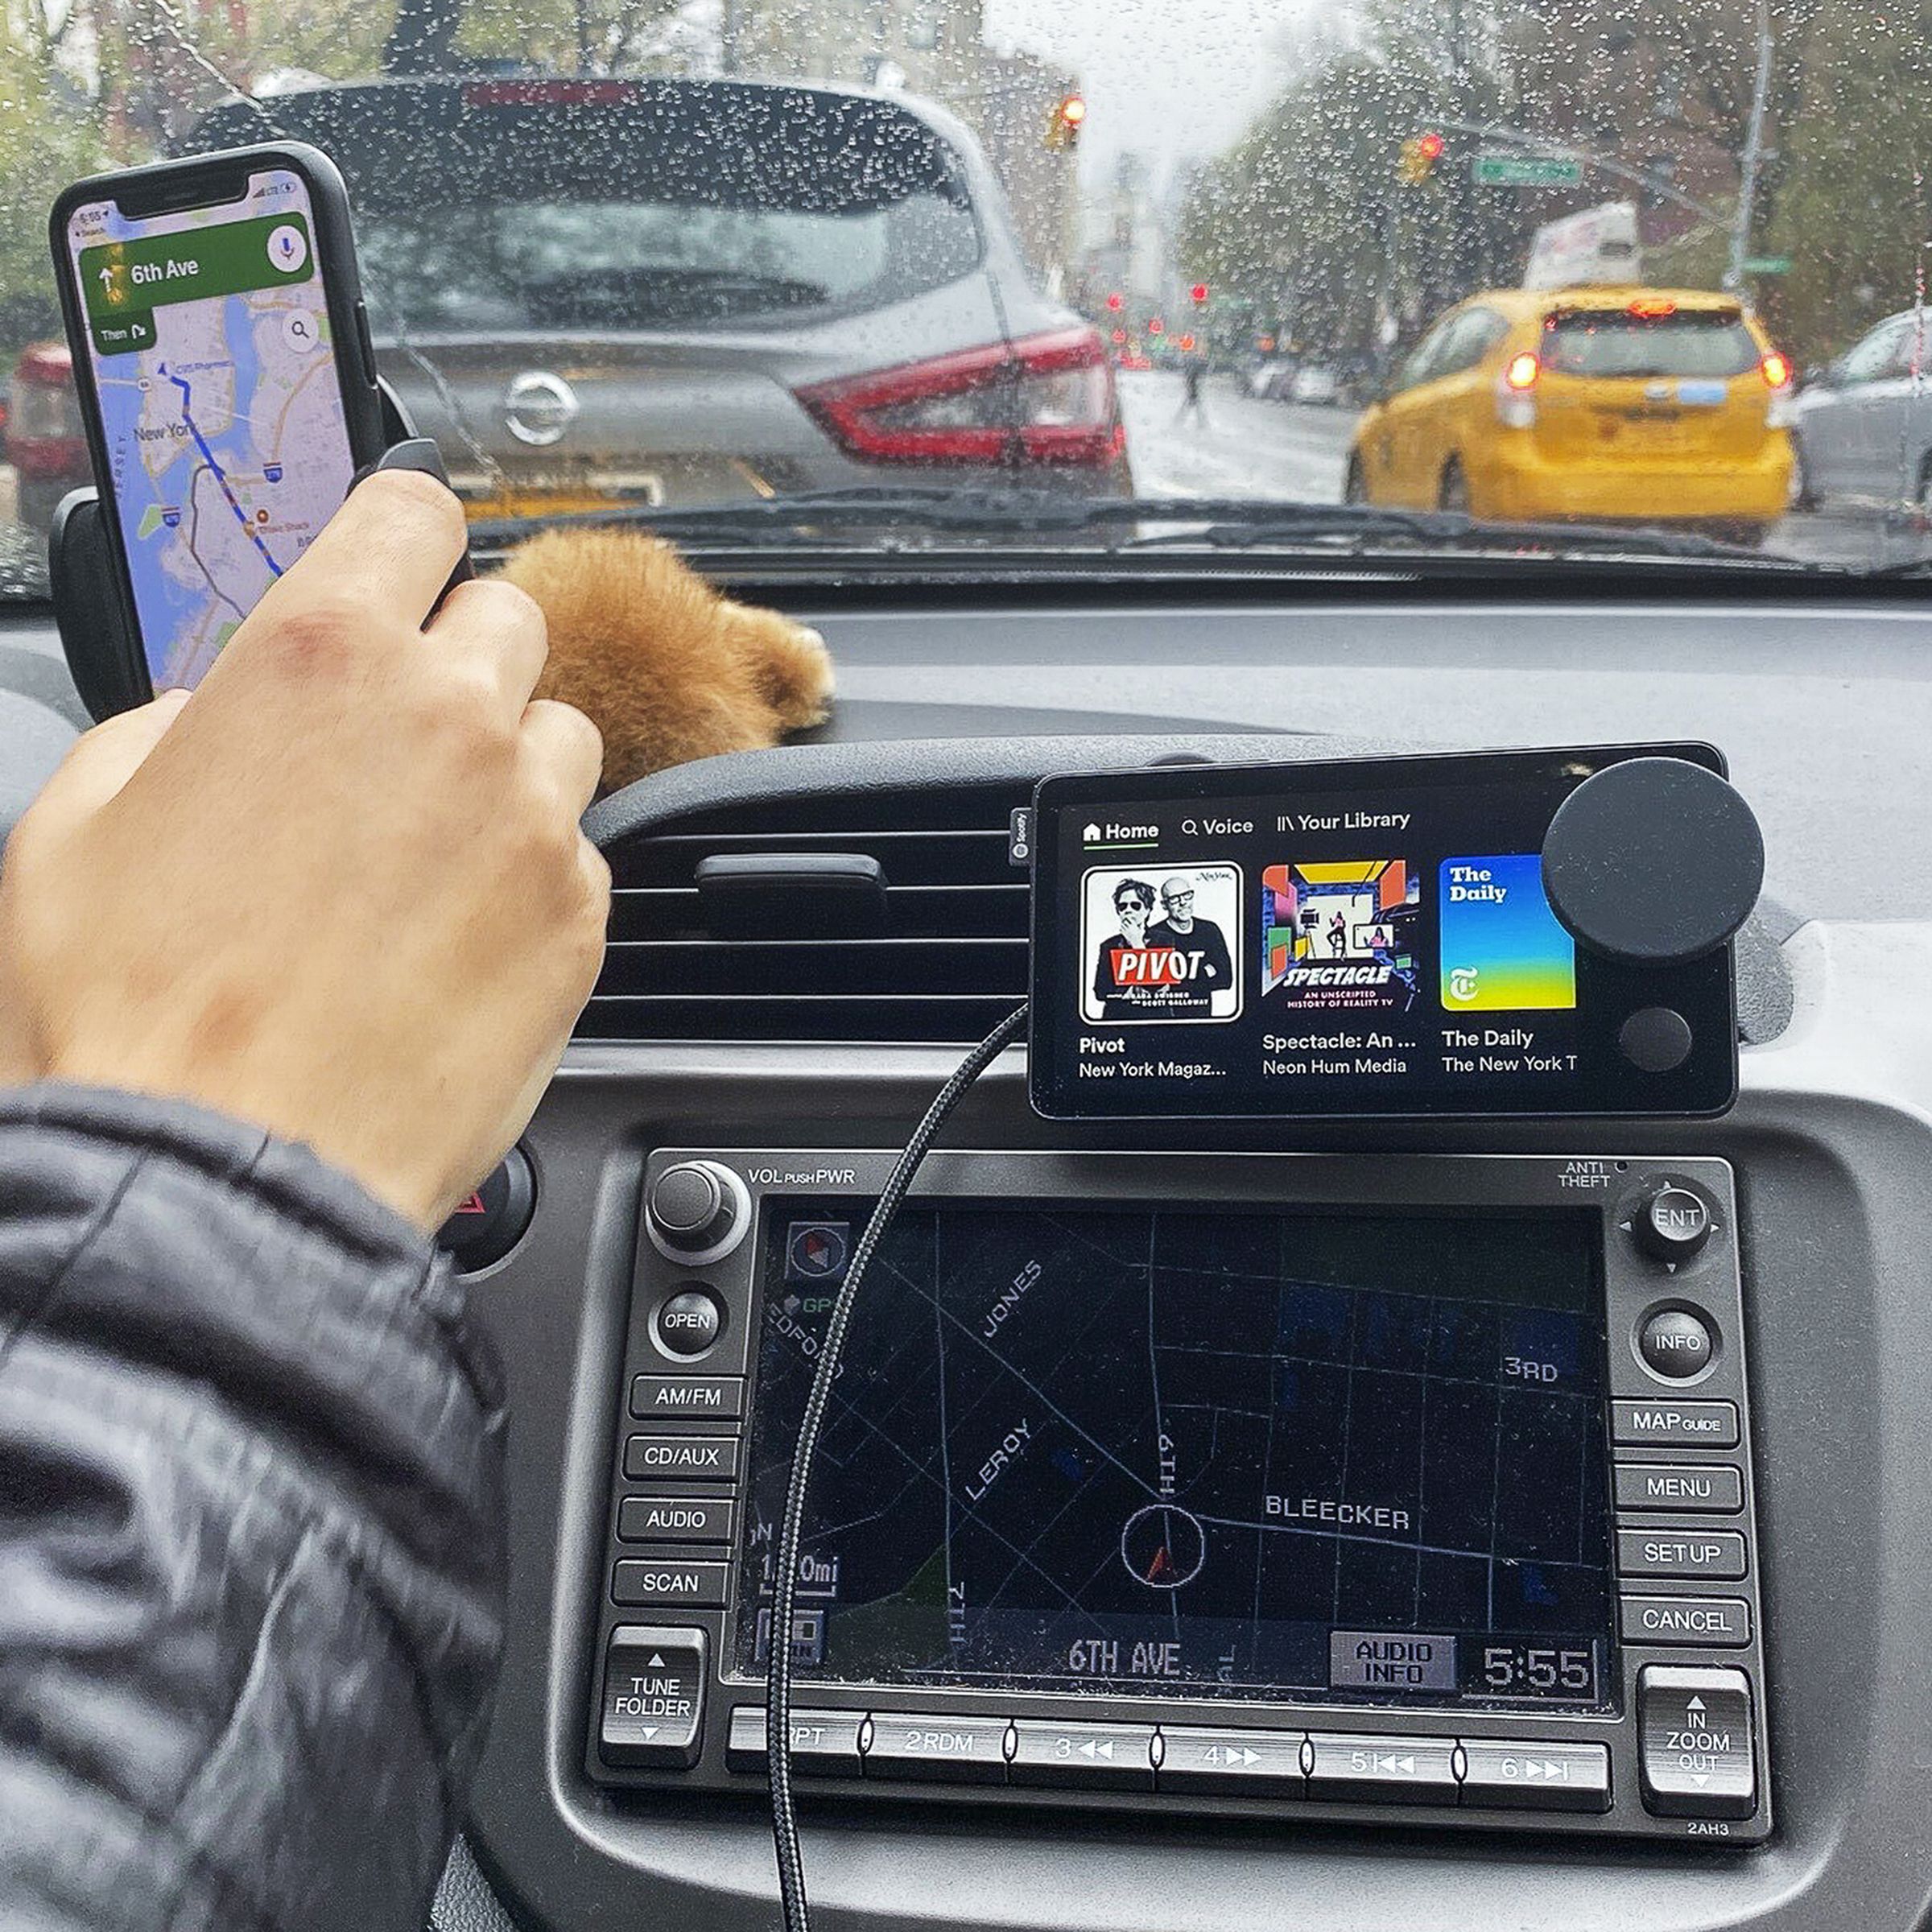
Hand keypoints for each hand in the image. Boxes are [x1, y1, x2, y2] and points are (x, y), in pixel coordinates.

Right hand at [0, 470, 607, 1228]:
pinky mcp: (580, 917)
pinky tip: (458, 937)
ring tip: (430, 854)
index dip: (405, 532)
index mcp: (318, 658)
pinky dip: (534, 874)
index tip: (403, 564)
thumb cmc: (140, 1017)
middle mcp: (447, 718)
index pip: (412, 512)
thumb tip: (218, 715)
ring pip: (560, 734)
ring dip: (509, 767)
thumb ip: (170, 726)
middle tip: (400, 741)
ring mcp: (530, 819)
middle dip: (457, 662)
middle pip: (505, 619)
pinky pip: (581, 851)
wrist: (231, 1173)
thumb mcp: (78, 826)